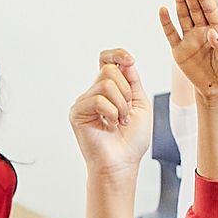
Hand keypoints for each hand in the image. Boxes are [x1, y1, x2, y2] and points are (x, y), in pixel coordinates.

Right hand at [68, 49, 151, 175]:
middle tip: (126, 113)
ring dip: (120, 105)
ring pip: (105, 84)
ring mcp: (84, 102)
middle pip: (109, 70)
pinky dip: (111, 112)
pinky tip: (110, 125)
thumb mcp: (140, 104)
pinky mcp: (77, 113)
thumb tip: (125, 61)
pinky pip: (98, 99)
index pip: (106, 61)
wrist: (122, 163)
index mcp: (109, 90)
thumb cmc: (131, 140)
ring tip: (119, 121)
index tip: (130, 61)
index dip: (117, 54)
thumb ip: (133, 81)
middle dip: (125, 91)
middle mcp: (94, 93)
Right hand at [160, 0, 217, 101]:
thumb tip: (212, 32)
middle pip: (195, 9)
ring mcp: (190, 39)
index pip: (209, 10)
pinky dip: (166, 23)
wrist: (217, 89)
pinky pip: (171, 34)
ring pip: (183, 17)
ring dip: (179, 3)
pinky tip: (163, 10)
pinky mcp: (179, 50)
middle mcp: (203, 31)